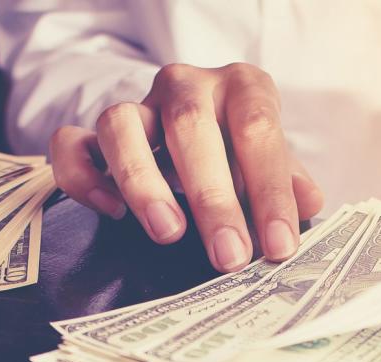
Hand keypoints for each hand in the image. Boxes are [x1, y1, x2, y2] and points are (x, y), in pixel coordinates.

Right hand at [49, 63, 324, 271]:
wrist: (197, 135)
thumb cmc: (241, 153)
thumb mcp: (271, 163)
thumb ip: (286, 181)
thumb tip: (309, 205)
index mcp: (240, 87)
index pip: (256, 129)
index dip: (270, 190)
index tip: (278, 245)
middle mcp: (186, 86)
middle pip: (189, 126)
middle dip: (213, 197)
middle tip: (229, 256)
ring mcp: (136, 106)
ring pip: (120, 124)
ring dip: (143, 181)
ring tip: (169, 233)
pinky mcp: (94, 133)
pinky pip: (71, 143)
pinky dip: (85, 177)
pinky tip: (111, 211)